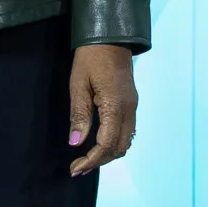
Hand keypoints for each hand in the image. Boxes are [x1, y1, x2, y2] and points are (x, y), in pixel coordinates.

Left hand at [68, 43, 138, 176]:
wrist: (110, 37)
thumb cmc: (90, 58)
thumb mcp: (78, 84)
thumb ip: (79, 114)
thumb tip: (75, 143)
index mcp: (115, 106)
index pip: (106, 145)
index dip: (91, 160)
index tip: (74, 169)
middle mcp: (129, 110)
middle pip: (119, 148)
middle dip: (99, 161)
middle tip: (78, 168)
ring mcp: (132, 106)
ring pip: (126, 141)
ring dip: (108, 154)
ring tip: (86, 159)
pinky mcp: (131, 102)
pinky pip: (127, 131)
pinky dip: (114, 142)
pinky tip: (99, 143)